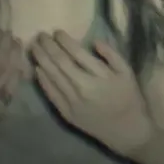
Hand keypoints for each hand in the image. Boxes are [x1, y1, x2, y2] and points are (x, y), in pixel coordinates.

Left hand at [30, 31, 154, 157]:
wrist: (126, 131)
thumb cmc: (129, 99)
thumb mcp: (127, 73)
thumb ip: (112, 55)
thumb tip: (94, 41)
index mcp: (98, 76)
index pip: (76, 53)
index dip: (64, 41)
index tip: (57, 31)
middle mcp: (82, 87)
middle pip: (60, 63)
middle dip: (48, 47)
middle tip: (40, 35)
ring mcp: (72, 102)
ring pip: (52, 77)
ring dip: (41, 60)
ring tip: (34, 47)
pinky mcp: (66, 113)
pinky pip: (51, 94)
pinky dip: (43, 81)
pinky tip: (37, 69)